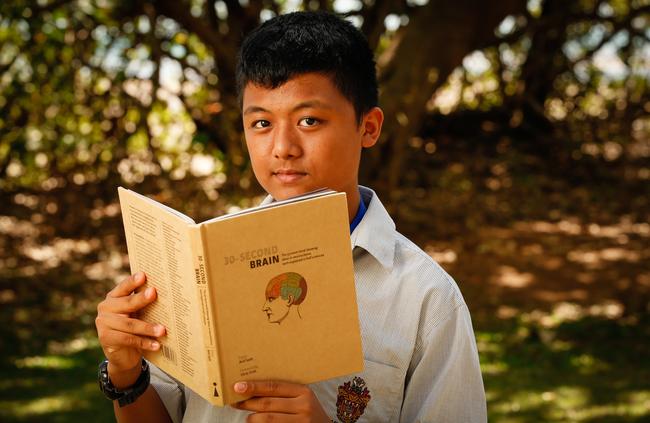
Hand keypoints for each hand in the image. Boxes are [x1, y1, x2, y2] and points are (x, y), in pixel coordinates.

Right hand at [95, 272, 165, 386]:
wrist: (123, 354)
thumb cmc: (134, 327)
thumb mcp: (137, 313)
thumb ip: (142, 303)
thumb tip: (164, 293)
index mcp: (114, 297)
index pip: (124, 287)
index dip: (132, 281)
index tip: (143, 275)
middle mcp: (105, 307)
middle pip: (127, 303)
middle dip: (141, 298)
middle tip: (154, 293)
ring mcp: (103, 323)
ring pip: (129, 324)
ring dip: (148, 328)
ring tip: (163, 330)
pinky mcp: (105, 338)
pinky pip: (128, 339)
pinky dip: (144, 342)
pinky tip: (156, 345)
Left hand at [232, 381, 329, 421]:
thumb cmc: (308, 411)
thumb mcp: (301, 398)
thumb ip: (284, 393)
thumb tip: (253, 388)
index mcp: (303, 392)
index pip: (274, 387)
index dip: (254, 386)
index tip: (237, 387)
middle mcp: (303, 406)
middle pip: (268, 404)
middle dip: (248, 403)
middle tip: (235, 402)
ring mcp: (300, 422)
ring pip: (267, 419)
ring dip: (252, 418)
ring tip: (247, 417)